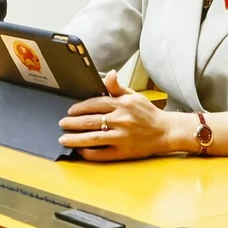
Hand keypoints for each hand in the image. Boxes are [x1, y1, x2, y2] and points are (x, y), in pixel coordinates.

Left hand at [57, 73, 187, 159]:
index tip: (70, 110)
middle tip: (62, 123)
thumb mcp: (134, 96)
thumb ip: (117, 87)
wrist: (165, 131)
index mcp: (122, 104)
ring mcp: (122, 137)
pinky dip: (89, 152)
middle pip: (90, 121)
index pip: (95, 103)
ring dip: (76, 138)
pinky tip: (80, 151)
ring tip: (64, 138)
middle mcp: (121, 120)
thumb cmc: (148, 113)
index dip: (80, 107)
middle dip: (73, 122)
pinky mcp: (124, 152)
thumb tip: (108, 74)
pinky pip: (102, 153)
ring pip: (93, 138)